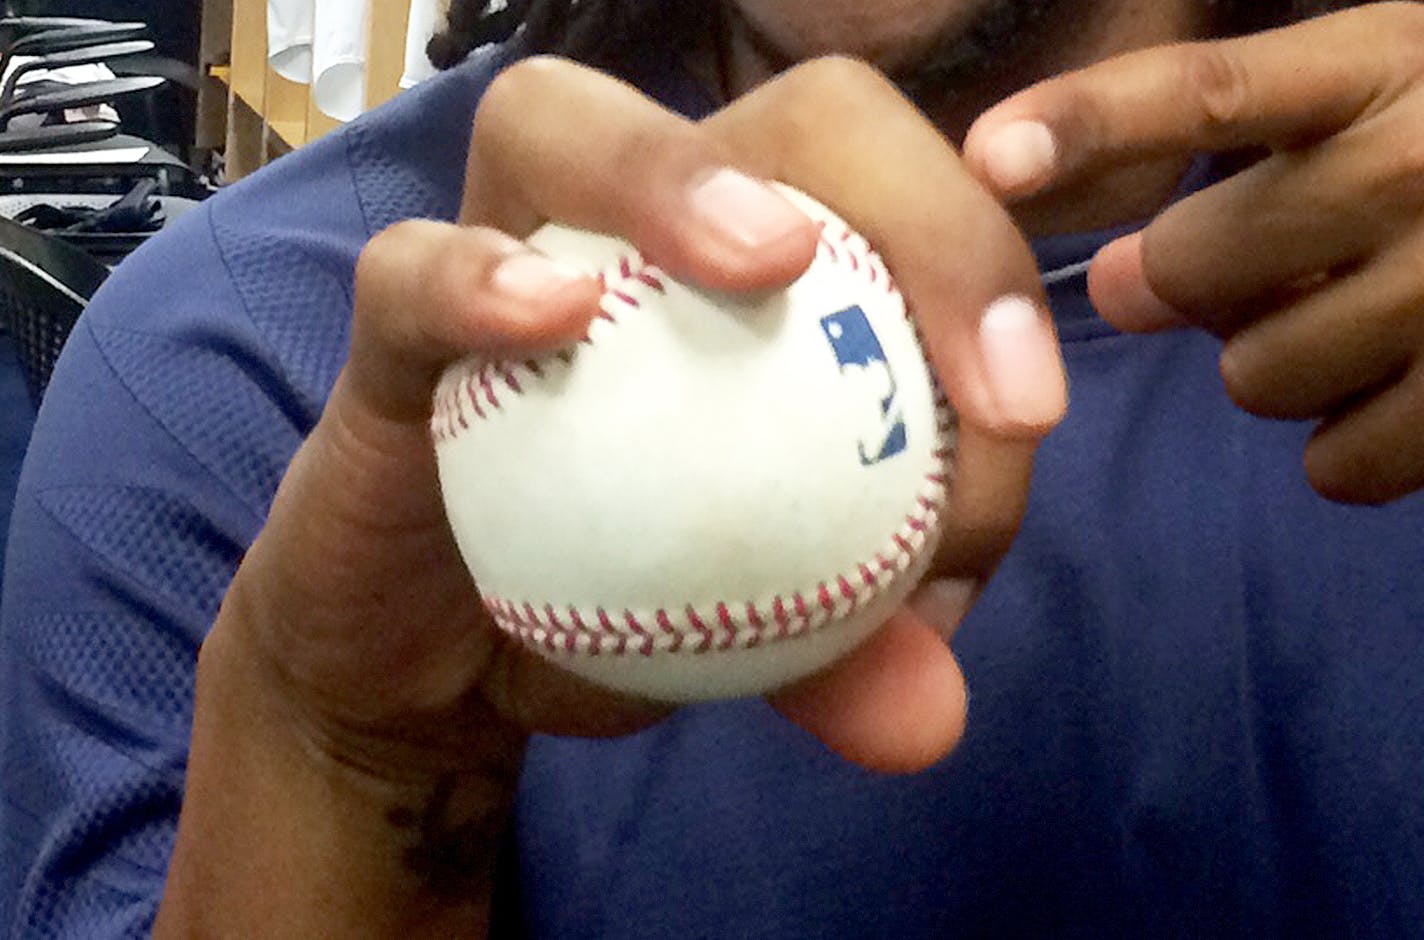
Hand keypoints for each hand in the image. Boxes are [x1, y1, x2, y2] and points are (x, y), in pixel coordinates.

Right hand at [164, 54, 1069, 936]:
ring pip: (569, 122)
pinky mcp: (389, 325)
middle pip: (789, 123)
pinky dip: (477, 279)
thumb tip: (932, 717)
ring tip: (770, 261)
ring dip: (679, 174)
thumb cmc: (607, 606)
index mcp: (760, 276)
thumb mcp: (756, 650)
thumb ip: (848, 664)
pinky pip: (413, 269)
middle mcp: (638, 228)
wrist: (436, 658)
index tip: (1024, 413)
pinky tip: (549, 320)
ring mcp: (502, 250)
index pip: (903, 210)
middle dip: (918, 213)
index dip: (985, 268)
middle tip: (972, 383)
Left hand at [963, 1, 1423, 502]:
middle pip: (1193, 268)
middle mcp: (1421, 164)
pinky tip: (1388, 381)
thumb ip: (1227, 155)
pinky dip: (1343, 442)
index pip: (1203, 92)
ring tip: (1341, 315)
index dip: (1086, 124)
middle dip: (1186, 284)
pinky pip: (1341, 463)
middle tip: (1246, 267)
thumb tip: (1113, 284)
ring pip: (1257, 376)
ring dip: (1272, 362)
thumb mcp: (1365, 94)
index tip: (985, 162)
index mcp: (1376, 65)